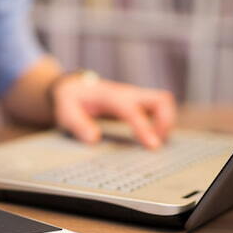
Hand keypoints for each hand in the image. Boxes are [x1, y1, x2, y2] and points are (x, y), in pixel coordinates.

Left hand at [51, 75, 176, 147]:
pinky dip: (161, 123)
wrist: (72, 87)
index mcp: (111, 97)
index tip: (153, 145)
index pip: (133, 110)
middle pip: (162, 99)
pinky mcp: (137, 103)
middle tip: (156, 143)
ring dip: (166, 123)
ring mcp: (135, 98)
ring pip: (164, 103)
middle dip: (166, 122)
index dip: (144, 128)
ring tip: (154, 142)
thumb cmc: (70, 100)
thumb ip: (78, 125)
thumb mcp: (66, 113)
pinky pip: (158, 109)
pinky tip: (151, 137)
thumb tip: (94, 138)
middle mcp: (128, 94)